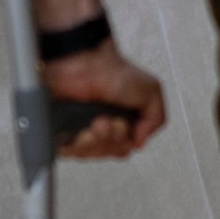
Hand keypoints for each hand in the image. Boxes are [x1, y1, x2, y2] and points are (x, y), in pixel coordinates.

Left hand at [42, 41, 167, 159]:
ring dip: (95, 141)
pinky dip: (76, 145)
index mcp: (123, 120)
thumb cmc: (112, 71)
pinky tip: (82, 131)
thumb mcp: (151, 91)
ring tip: (95, 121)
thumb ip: (156, 119)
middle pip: (108, 153)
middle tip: (108, 120)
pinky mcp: (63, 131)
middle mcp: (102, 126)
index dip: (125, 141)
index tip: (124, 124)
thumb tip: (140, 141)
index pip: (125, 148)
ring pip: (90, 154)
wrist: (85, 64)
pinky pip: (69, 152)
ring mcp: (82, 128)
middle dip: (111, 139)